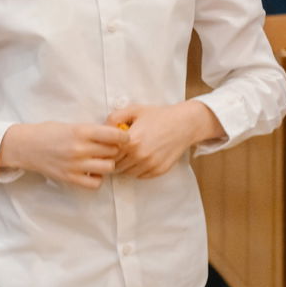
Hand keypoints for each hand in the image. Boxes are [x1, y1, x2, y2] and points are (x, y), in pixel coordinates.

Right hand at [0, 122, 128, 189]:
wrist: (26, 146)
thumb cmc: (49, 132)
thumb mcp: (71, 125)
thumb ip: (91, 131)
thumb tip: (115, 135)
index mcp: (81, 131)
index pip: (114, 135)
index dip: (123, 136)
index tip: (123, 137)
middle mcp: (80, 148)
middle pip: (113, 152)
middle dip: (115, 149)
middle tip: (111, 148)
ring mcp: (75, 165)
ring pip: (108, 168)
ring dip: (108, 164)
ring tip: (101, 160)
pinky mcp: (70, 178)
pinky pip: (96, 183)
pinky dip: (97, 178)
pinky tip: (92, 171)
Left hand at [107, 101, 224, 178]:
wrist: (184, 124)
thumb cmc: (158, 115)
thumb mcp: (135, 110)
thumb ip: (114, 117)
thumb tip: (101, 129)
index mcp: (131, 141)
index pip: (108, 155)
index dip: (106, 151)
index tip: (107, 147)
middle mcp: (140, 156)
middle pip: (116, 166)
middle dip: (115, 159)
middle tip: (118, 151)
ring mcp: (150, 165)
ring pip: (127, 173)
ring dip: (126, 165)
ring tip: (130, 154)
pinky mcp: (158, 171)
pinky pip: (140, 176)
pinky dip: (137, 169)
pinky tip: (141, 157)